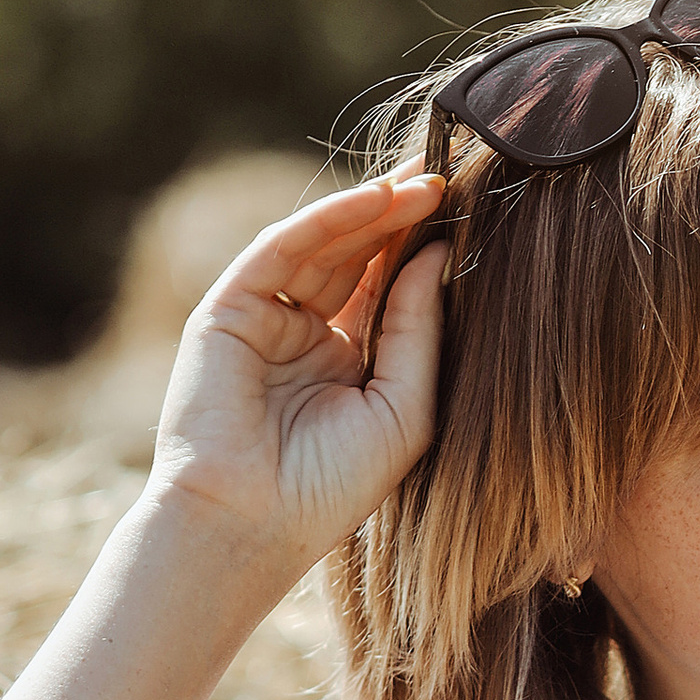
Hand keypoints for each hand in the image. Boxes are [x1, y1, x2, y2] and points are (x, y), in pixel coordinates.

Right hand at [148, 174, 447, 575]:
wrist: (252, 523)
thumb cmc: (332, 486)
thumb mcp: (403, 408)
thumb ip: (419, 330)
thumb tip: (437, 254)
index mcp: (348, 362)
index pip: (387, 290)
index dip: (423, 250)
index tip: (470, 215)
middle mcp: (306, 335)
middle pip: (358, 258)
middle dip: (401, 217)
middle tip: (450, 176)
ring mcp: (266, 318)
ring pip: (324, 245)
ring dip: (372, 210)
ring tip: (425, 183)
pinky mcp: (229, 308)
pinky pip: (284, 248)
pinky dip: (329, 220)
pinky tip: (375, 200)